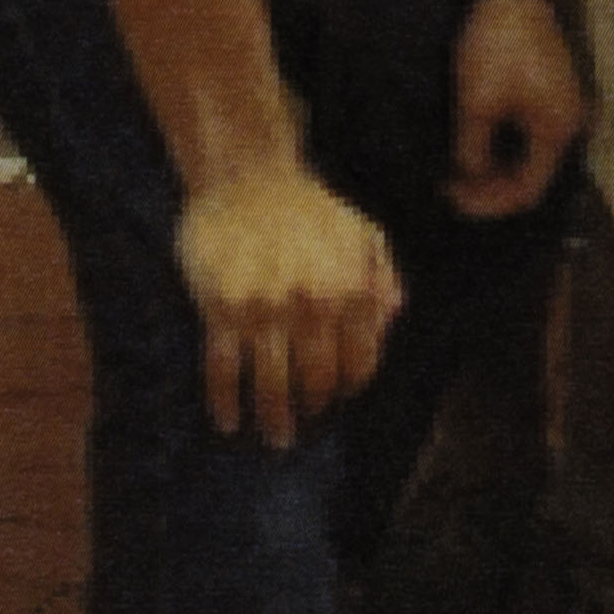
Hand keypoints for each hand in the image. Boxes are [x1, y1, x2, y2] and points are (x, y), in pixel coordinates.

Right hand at [176, 164, 401, 444]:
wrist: (247, 176)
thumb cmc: (308, 207)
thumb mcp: (361, 233)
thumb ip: (381, 277)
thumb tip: (392, 318)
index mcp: (351, 287)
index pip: (360, 362)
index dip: (351, 387)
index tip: (340, 398)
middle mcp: (312, 303)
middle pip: (317, 381)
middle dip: (315, 407)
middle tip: (307, 421)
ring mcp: (265, 309)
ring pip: (272, 385)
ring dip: (276, 421)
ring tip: (278, 437)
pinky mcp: (222, 308)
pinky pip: (223, 370)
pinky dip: (225, 403)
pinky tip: (229, 422)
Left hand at [446, 0, 585, 218]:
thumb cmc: (497, 48)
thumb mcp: (476, 104)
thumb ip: (472, 152)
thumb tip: (464, 178)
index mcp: (557, 131)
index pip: (527, 190)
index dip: (489, 202)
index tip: (453, 198)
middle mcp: (568, 124)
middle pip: (530, 175)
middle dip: (490, 186)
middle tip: (451, 187)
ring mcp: (561, 107)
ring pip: (527, 154)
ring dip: (494, 166)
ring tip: (459, 170)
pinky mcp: (549, 92)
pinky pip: (527, 133)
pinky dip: (501, 145)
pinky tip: (475, 144)